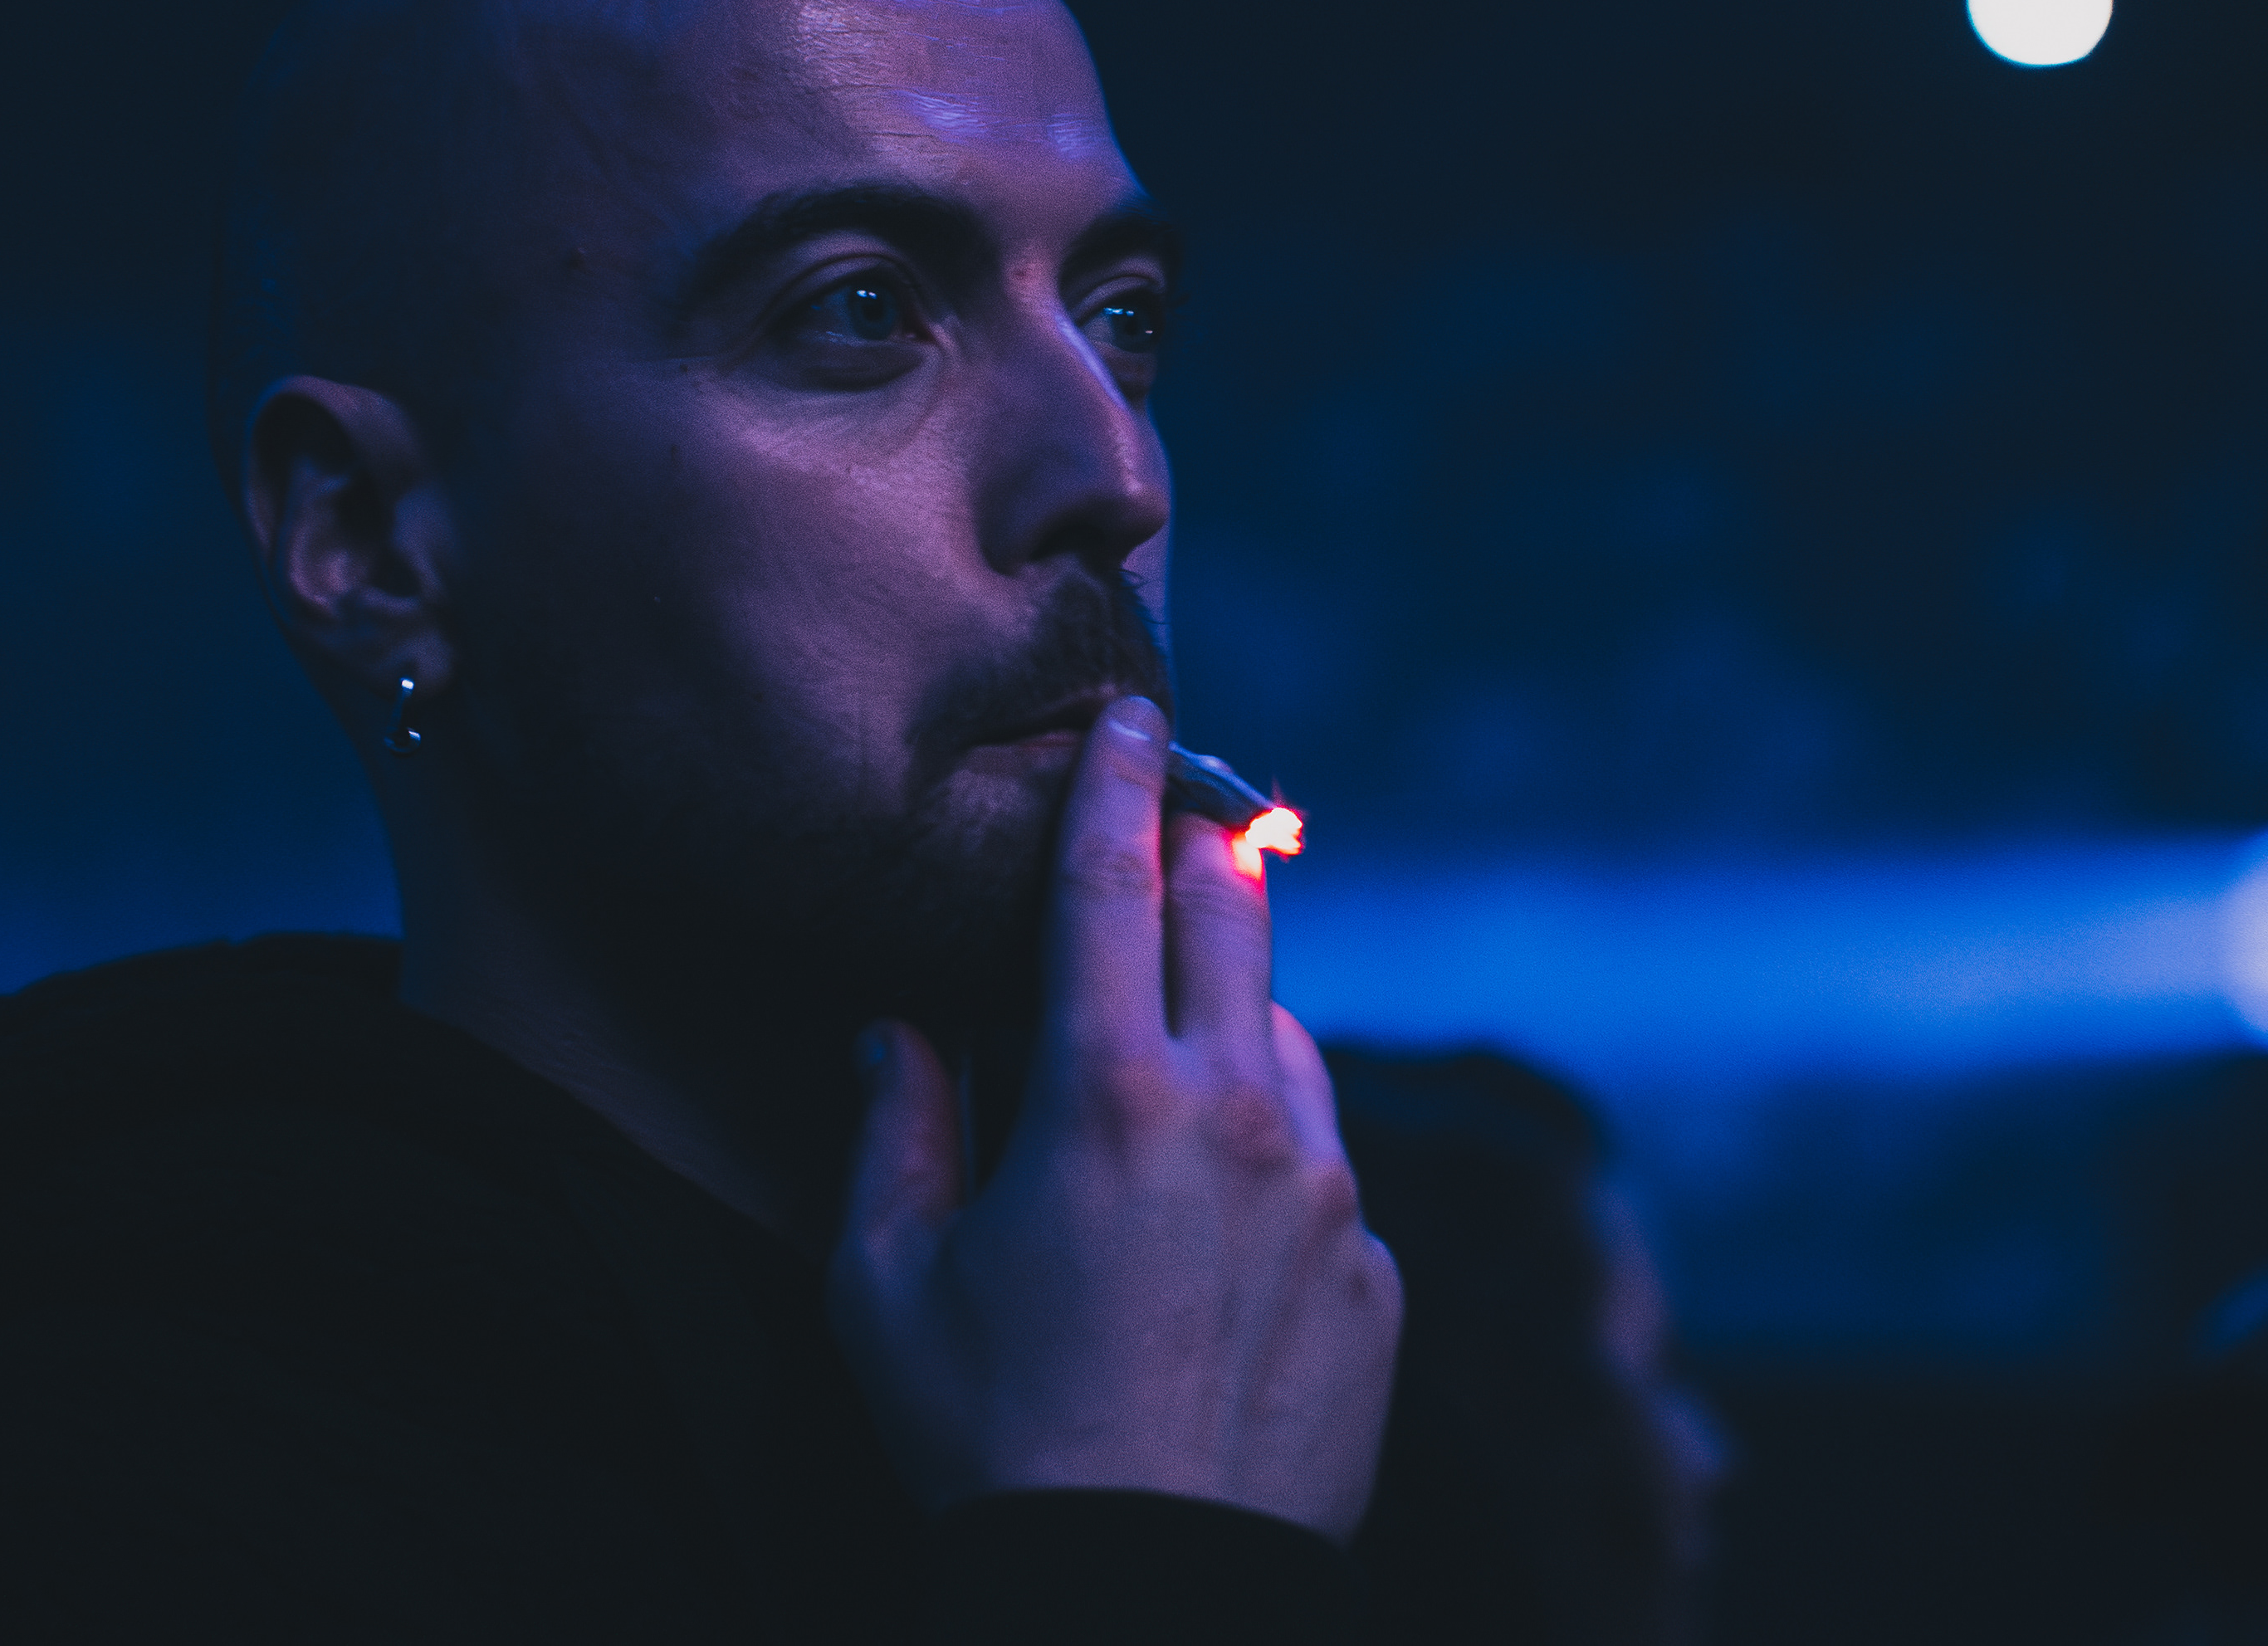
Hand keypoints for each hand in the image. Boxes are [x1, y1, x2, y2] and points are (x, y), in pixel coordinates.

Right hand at [828, 696, 1401, 1539]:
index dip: (1117, 780)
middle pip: (1235, 920)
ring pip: (1292, 1043)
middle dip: (1205, 849)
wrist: (1149, 1599)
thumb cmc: (993, 1443)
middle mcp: (1241, 1116)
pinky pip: (1328, 1168)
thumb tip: (899, 1036)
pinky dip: (1276, 1155)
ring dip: (1237, 1024)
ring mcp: (1328, 1194)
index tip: (1134, 711)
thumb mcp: (889, 1288)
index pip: (1110, 884)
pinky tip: (1215, 1225)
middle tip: (1187, 815)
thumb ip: (893, 1134)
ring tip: (1170, 1079)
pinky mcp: (1378, 1274)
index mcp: (1109, 1097)